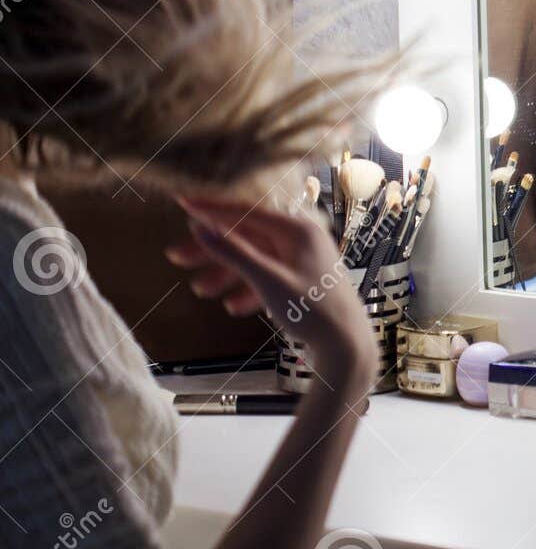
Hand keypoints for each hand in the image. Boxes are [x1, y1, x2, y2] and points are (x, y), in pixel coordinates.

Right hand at [167, 196, 375, 374]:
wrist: (346, 345)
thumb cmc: (313, 311)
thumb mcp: (267, 280)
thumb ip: (233, 253)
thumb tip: (200, 227)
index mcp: (298, 231)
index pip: (247, 212)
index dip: (212, 209)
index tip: (182, 203)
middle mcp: (302, 239)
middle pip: (247, 237)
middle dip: (212, 250)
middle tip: (175, 257)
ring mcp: (303, 259)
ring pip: (255, 259)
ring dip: (227, 274)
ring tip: (200, 291)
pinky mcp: (303, 280)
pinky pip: (269, 277)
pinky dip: (249, 289)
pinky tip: (233, 307)